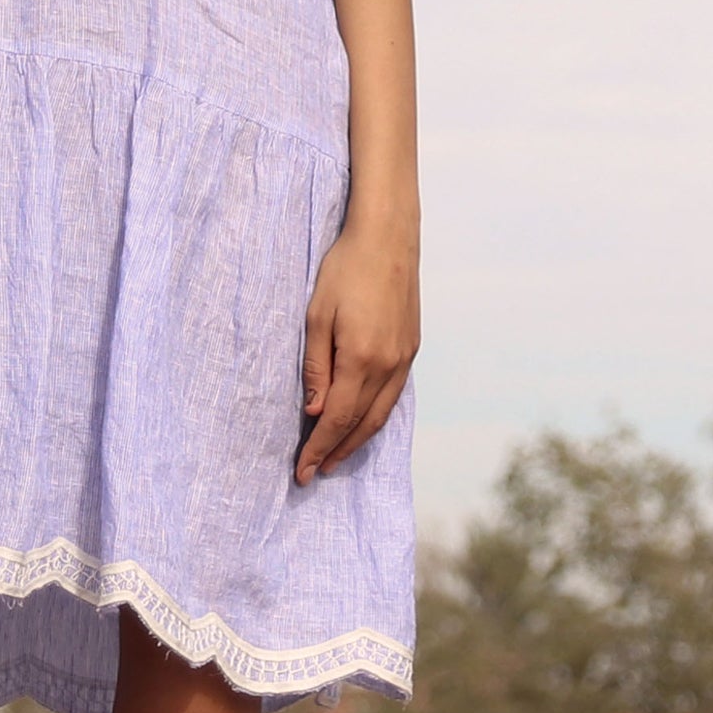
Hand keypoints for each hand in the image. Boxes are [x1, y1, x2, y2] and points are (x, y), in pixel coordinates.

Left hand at [295, 211, 419, 486]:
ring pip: (381, 415)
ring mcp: (404, 359)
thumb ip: (316, 367)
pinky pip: (392, 396)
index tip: (301, 471)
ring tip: (335, 457)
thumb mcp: (316, 316)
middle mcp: (388, 366)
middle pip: (361, 425)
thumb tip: (315, 412)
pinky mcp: (411, 348)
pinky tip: (361, 423)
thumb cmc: (344, 271)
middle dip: (336, 452)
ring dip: (357, 440)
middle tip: (314, 474)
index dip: (319, 448)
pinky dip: (375, 418)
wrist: (387, 238)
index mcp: (361, 359)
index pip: (337, 419)